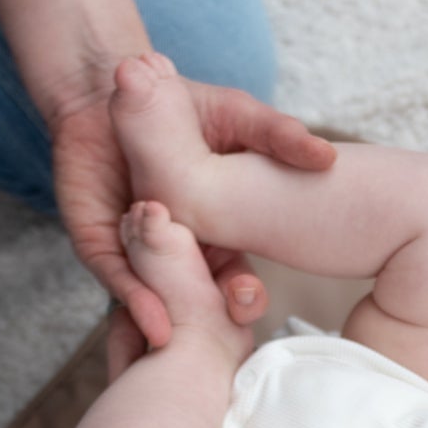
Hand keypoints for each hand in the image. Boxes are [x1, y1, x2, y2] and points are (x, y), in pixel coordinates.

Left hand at [52, 73, 335, 347]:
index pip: (235, 278)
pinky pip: (117, 278)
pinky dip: (133, 297)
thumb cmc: (183, 104)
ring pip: (157, 297)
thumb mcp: (239, 117)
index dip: (244, 296)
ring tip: (177, 338)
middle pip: (199, 299)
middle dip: (211, 316)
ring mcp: (139, 251)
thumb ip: (280, 136)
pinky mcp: (100, 244)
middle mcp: (180, 251)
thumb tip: (326, 156)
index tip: (251, 301)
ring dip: (170, 318)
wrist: (121, 90)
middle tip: (226, 320)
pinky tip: (148, 318)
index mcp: (217, 234)